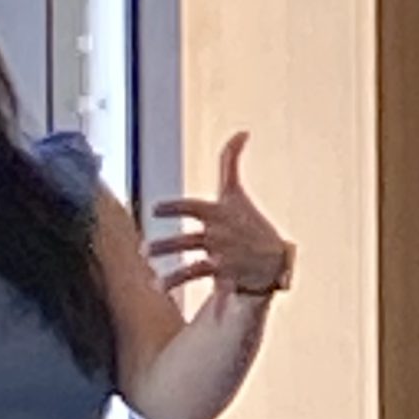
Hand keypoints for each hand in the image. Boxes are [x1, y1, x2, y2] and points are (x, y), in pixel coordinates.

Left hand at [146, 133, 292, 300]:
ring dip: (173, 275)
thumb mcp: (237, 193)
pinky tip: (162, 288)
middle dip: (165, 246)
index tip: (155, 210)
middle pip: (188, 241)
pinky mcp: (226, 274)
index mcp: (218, 212)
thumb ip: (231, 161)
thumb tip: (242, 130)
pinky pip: (200, 280)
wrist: (274, 259)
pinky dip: (180, 282)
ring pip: (192, 265)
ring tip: (154, 282)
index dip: (173, 208)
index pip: (192, 208)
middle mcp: (218, 234)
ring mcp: (222, 255)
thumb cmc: (248, 221)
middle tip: (143, 251)